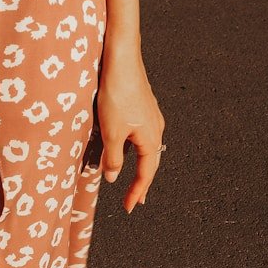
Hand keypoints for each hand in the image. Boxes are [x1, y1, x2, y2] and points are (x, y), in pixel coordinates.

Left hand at [95, 39, 165, 213]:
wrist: (121, 59)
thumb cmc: (117, 95)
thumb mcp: (111, 132)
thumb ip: (112, 158)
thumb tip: (113, 177)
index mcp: (151, 138)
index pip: (146, 173)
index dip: (137, 192)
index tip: (129, 208)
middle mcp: (156, 129)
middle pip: (150, 163)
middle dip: (142, 183)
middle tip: (136, 201)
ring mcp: (150, 117)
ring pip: (145, 149)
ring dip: (138, 166)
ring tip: (133, 181)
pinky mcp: (142, 107)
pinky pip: (140, 136)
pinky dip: (133, 150)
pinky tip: (124, 151)